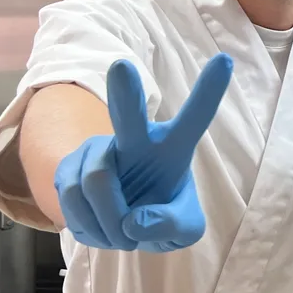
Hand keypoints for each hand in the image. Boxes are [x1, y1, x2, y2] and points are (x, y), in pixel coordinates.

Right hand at [54, 54, 232, 252]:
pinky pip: (72, 198)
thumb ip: (171, 227)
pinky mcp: (68, 166)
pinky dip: (89, 226)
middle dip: (125, 93)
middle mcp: (134, 140)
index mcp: (173, 147)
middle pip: (129, 116)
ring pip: (96, 182)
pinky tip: (98, 227)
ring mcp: (98, 150)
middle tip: (122, 67)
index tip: (224, 61)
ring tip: (121, 231)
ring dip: (109, 222)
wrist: (119, 225)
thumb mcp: (183, 230)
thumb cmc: (161, 215)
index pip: (195, 118)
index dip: (209, 92)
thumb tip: (135, 222)